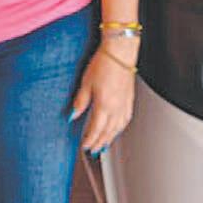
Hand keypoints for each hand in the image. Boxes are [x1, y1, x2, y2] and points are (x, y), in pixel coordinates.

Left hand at [70, 40, 136, 154]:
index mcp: (105, 105)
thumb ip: (80, 102)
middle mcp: (117, 108)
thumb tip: (73, 115)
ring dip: (110, 138)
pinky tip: (116, 128)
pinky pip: (125, 120)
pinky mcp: (129, 99)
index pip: (96, 129)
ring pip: (118, 128)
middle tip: (93, 150)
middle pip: (108, 132)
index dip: (90, 140)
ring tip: (103, 144)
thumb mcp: (86, 83)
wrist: (120, 52)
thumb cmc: (104, 63)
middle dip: (99, 143)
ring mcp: (125, 104)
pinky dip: (119, 128)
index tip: (84, 146)